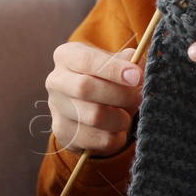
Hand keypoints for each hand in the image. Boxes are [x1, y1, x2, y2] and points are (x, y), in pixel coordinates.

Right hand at [44, 42, 143, 156]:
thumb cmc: (108, 78)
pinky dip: (117, 137)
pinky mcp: (64, 134)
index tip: (137, 77)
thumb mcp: (118, 62)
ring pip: (93, 117)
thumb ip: (130, 62)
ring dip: (120, 118)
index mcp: (66, 56)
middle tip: (140, 97)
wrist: (92, 105)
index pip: (87, 60)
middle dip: (119, 94)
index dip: (114, 69)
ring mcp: (57, 109)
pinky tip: (118, 129)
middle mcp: (56, 81)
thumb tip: (138, 68)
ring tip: (128, 115)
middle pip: (85, 88)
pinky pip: (99, 140)